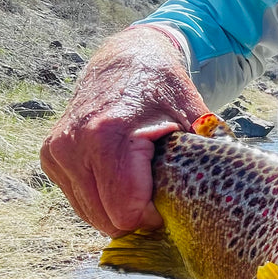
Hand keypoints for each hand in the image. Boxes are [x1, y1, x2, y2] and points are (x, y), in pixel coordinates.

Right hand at [40, 26, 210, 235]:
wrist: (126, 59)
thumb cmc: (162, 88)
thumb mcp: (193, 116)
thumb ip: (206, 154)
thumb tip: (227, 193)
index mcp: (108, 136)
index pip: (124, 211)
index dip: (151, 219)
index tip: (168, 205)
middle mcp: (74, 145)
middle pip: (106, 219)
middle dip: (135, 217)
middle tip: (157, 197)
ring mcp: (57, 152)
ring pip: (90, 214)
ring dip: (116, 210)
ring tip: (139, 185)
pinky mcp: (50, 157)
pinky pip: (79, 200)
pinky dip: (101, 199)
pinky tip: (119, 179)